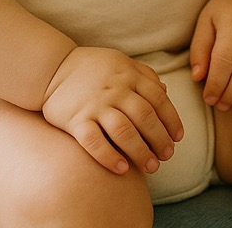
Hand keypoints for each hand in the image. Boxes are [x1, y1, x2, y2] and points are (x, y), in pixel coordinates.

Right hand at [42, 47, 183, 175]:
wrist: (53, 67)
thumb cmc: (92, 67)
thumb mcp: (121, 62)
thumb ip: (144, 74)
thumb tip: (166, 90)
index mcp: (128, 75)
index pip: (158, 98)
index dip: (171, 119)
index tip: (178, 137)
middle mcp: (115, 89)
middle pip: (144, 117)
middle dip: (159, 139)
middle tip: (167, 156)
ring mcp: (95, 104)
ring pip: (124, 132)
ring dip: (140, 152)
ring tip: (150, 167)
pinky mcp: (76, 120)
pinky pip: (95, 142)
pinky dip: (109, 157)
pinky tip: (122, 169)